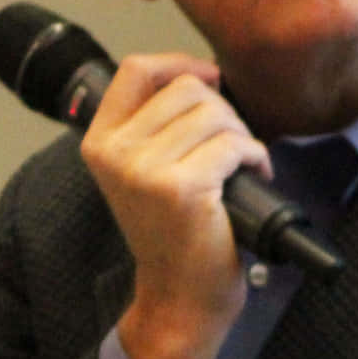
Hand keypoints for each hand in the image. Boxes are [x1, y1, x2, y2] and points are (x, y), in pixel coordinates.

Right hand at [79, 52, 270, 358]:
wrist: (179, 294)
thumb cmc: (174, 231)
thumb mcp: (145, 170)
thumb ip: (156, 123)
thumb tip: (204, 74)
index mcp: (100, 141)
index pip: (136, 69)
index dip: (182, 64)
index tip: (211, 79)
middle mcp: (114, 152)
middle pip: (188, 88)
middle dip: (225, 111)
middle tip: (232, 146)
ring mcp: (144, 169)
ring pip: (216, 113)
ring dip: (242, 136)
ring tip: (240, 165)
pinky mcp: (181, 187)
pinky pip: (235, 144)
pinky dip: (256, 157)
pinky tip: (254, 176)